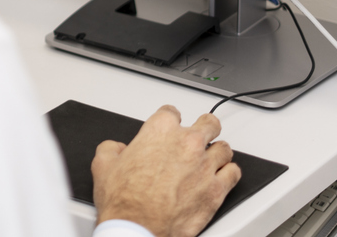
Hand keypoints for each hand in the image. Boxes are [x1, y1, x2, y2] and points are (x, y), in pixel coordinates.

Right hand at [91, 105, 241, 236]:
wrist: (137, 229)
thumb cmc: (124, 201)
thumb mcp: (103, 165)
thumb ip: (112, 148)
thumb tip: (117, 149)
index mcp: (160, 131)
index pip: (171, 112)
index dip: (169, 119)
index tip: (169, 126)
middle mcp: (187, 143)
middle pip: (208, 123)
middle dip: (204, 128)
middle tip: (199, 136)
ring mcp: (204, 166)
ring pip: (224, 148)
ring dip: (217, 152)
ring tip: (211, 159)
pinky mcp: (216, 190)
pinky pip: (234, 173)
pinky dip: (228, 174)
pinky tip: (222, 176)